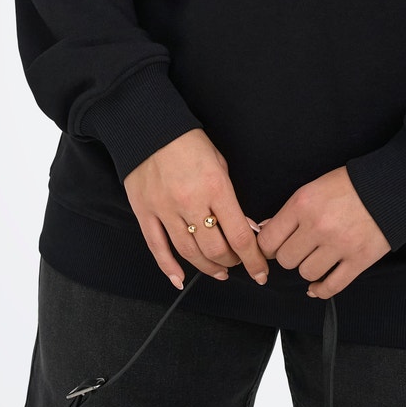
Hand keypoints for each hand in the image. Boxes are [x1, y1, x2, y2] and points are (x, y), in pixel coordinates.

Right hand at [124, 128, 269, 289]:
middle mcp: (190, 202)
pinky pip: (157, 248)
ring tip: (219, 272)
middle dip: (231, 262)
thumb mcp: (220, 164)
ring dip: (207, 268)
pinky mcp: (145, 212)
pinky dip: (168, 268)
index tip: (261, 272)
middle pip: (215, 249)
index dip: (253, 260)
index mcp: (215, 188)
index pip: (239, 235)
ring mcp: (165, 209)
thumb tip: (245, 228)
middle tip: (237, 264)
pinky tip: (180, 279)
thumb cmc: (189, 143)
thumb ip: (231, 198)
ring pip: (189, 252)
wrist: (148, 126)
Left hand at [255, 167, 390, 298]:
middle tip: (299, 249)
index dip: (268, 247)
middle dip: (290, 256)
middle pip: (286, 259)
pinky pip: (332, 286)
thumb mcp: (314, 188)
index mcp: (303, 204)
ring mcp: (339, 245)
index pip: (269, 240)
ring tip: (316, 258)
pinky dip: (321, 290)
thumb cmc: (352, 185)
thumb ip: (290, 211)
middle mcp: (318, 226)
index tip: (273, 247)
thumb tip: (266, 229)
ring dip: (308, 269)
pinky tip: (317, 286)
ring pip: (307, 274)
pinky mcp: (358, 260)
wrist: (392, 187)